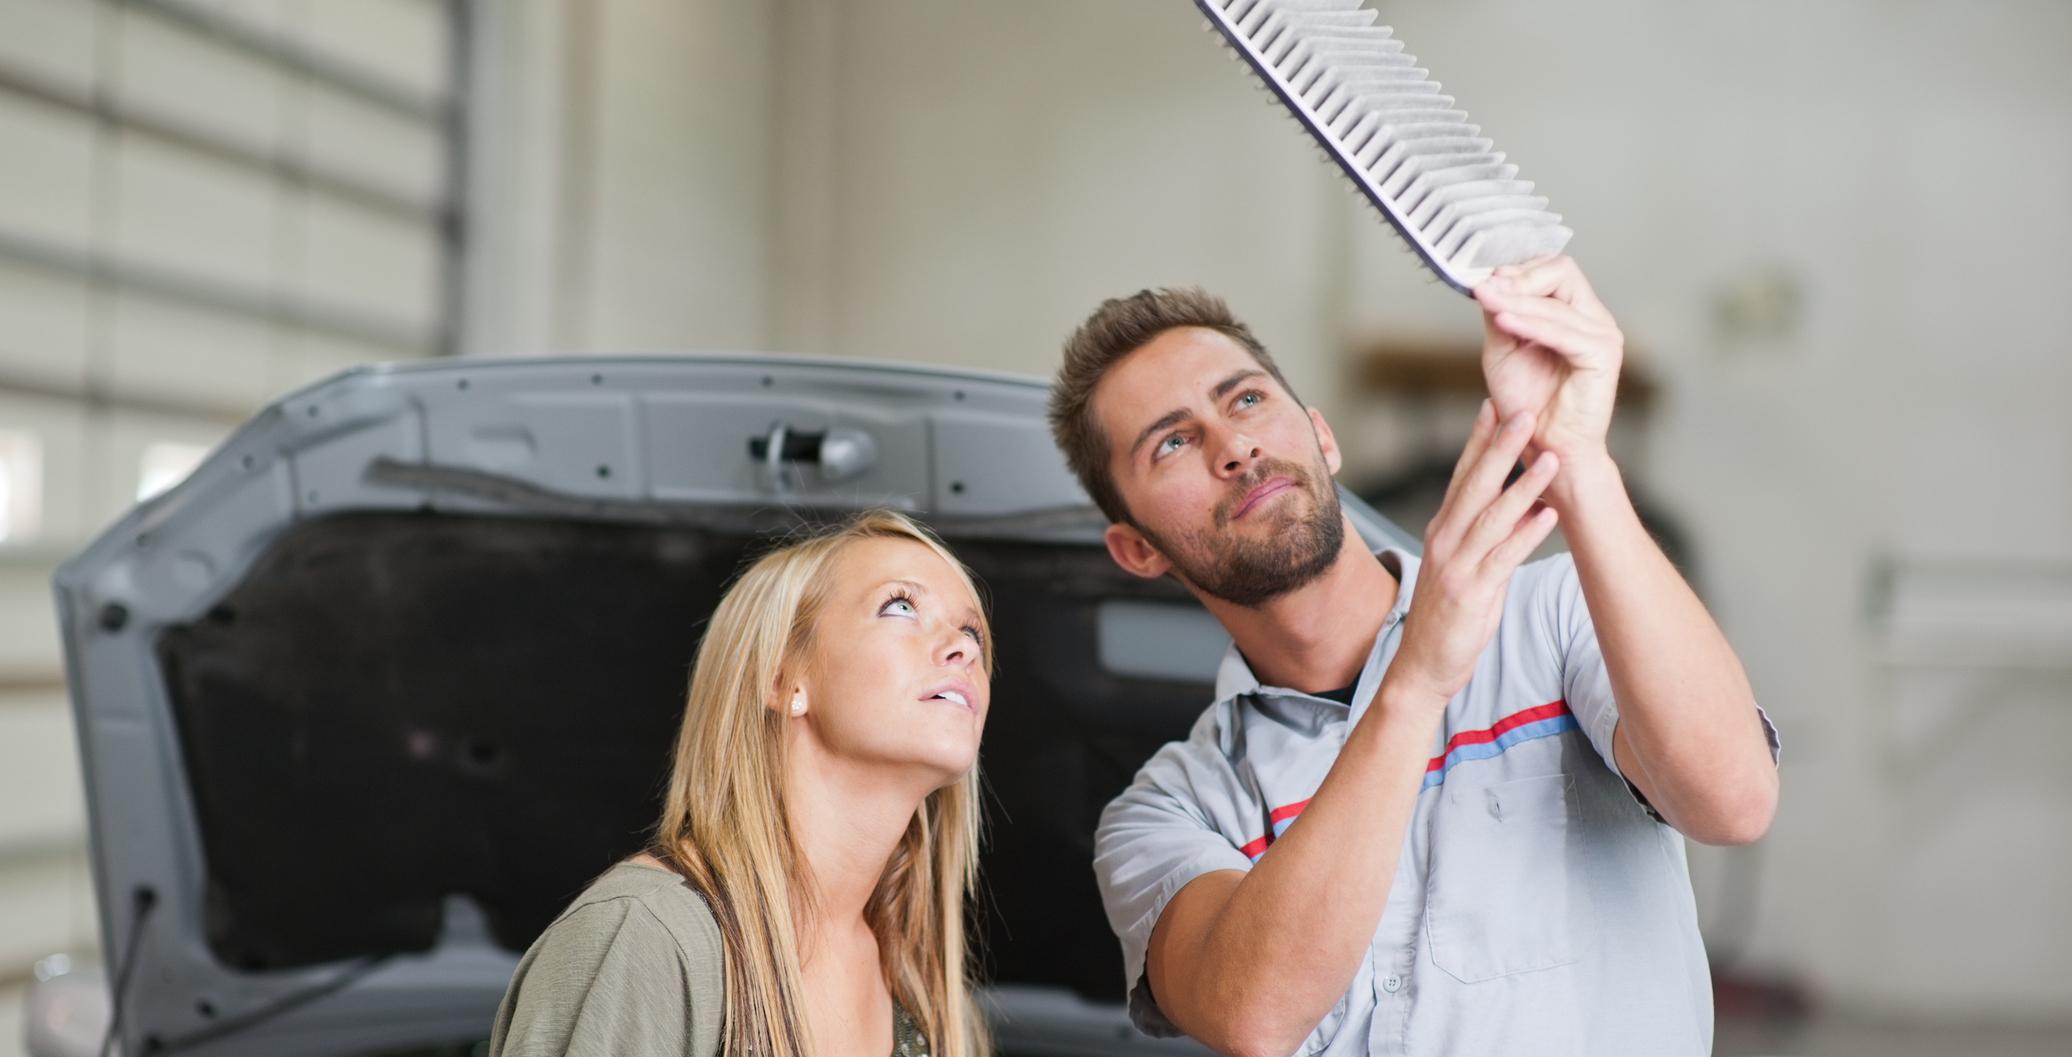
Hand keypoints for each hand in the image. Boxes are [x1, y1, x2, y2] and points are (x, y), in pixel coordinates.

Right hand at [1386, 401, 1560, 706]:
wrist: (1422, 666)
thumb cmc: (1446, 617)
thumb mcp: (1461, 567)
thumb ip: (1485, 535)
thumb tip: (1521, 505)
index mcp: (1442, 531)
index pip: (1460, 476)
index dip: (1478, 440)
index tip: (1495, 406)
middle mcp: (1445, 541)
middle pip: (1475, 486)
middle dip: (1500, 447)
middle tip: (1523, 413)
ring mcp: (1456, 566)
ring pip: (1492, 517)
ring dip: (1524, 485)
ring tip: (1550, 459)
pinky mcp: (1471, 593)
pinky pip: (1503, 558)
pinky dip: (1526, 535)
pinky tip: (1548, 516)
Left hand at [1473, 255, 1623, 465]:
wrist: (1545, 447)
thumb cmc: (1527, 404)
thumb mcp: (1503, 350)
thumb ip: (1500, 315)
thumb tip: (1491, 281)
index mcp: (1574, 313)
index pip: (1552, 269)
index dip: (1517, 270)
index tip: (1483, 279)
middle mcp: (1593, 318)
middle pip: (1563, 271)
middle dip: (1519, 278)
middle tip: (1485, 287)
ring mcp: (1603, 334)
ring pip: (1557, 301)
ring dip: (1515, 299)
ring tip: (1485, 299)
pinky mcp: (1603, 355)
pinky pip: (1563, 331)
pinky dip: (1530, 323)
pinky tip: (1503, 320)